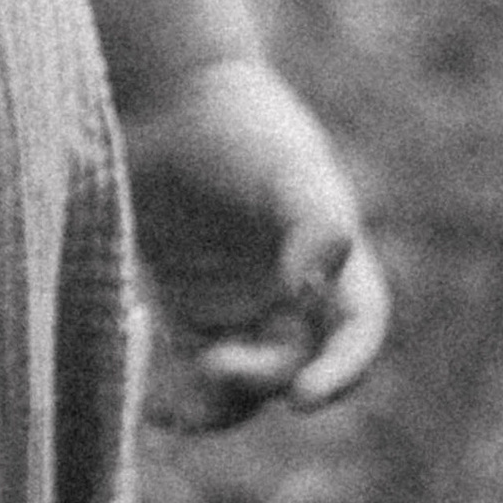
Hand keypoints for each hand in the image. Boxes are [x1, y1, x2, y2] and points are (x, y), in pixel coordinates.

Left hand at [126, 54, 388, 427]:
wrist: (164, 94)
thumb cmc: (239, 124)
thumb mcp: (290, 165)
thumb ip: (317, 223)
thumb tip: (313, 291)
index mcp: (332, 262)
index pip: (355, 332)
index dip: (342, 371)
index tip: (305, 397)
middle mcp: (287, 294)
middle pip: (291, 366)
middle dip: (261, 379)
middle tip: (216, 364)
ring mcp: (232, 304)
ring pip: (237, 384)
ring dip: (214, 403)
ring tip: (174, 408)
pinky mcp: (178, 307)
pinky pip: (182, 369)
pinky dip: (171, 392)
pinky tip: (147, 400)